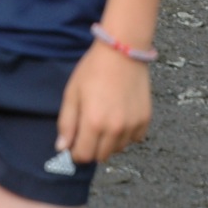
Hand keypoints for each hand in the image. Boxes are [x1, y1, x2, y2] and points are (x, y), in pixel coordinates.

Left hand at [55, 43, 152, 164]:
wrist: (122, 51)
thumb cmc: (93, 69)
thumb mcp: (72, 93)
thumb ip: (66, 123)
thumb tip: (62, 148)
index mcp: (94, 122)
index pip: (84, 156)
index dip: (76, 151)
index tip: (75, 141)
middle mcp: (115, 128)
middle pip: (101, 156)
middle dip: (92, 148)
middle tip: (89, 128)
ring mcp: (132, 125)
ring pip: (118, 149)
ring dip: (109, 142)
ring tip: (105, 120)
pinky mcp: (145, 120)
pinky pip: (134, 139)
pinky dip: (126, 134)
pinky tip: (120, 116)